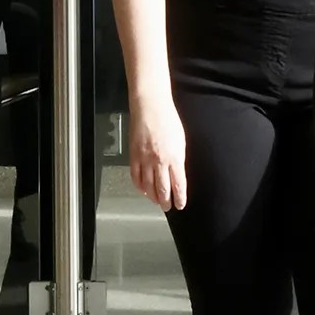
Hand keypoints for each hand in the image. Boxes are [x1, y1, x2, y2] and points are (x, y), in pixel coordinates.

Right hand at [128, 92, 188, 211]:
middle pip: (163, 189)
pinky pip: (135, 176)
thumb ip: (179, 159)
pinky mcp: (133, 155)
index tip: (180, 205)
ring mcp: (145, 159)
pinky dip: (139, 186)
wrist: (150, 107)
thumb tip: (178, 174)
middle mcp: (160, 161)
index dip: (179, 198)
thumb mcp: (181, 141)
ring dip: (152, 196)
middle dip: (165, 201)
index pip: (178, 185)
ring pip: (148, 185)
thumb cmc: (168, 120)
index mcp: (175, 157)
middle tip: (167, 207)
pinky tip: (143, 190)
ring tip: (156, 201)